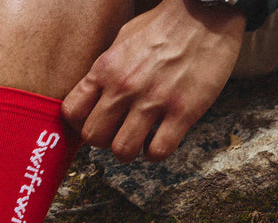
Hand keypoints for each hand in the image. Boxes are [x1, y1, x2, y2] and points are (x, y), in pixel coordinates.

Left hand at [62, 0, 245, 162]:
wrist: (206, 11)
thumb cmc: (162, 27)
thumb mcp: (120, 42)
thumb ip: (104, 72)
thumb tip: (92, 98)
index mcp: (105, 70)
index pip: (71, 112)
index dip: (81, 124)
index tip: (96, 122)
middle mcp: (124, 86)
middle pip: (93, 137)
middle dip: (103, 141)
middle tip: (117, 133)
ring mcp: (154, 100)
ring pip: (122, 151)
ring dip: (128, 152)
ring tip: (139, 140)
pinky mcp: (184, 111)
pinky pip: (158, 151)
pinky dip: (155, 153)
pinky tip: (160, 139)